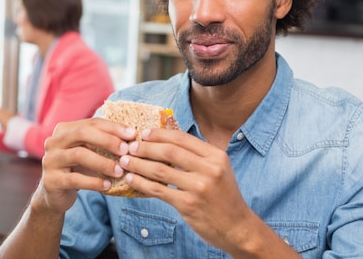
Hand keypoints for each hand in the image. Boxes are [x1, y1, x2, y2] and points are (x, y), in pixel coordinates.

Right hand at [31, 118, 136, 213]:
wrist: (54, 195)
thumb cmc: (77, 169)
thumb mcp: (87, 152)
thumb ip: (102, 143)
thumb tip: (132, 136)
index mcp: (63, 130)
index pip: (91, 122)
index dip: (113, 127)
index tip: (133, 134)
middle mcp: (53, 141)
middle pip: (82, 133)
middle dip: (107, 140)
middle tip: (126, 151)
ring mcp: (50, 160)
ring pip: (79, 155)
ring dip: (103, 163)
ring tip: (120, 171)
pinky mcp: (51, 181)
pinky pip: (75, 179)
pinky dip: (94, 182)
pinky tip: (107, 185)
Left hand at [118, 128, 261, 253]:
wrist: (237, 227)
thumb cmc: (223, 196)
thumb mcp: (218, 169)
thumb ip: (197, 156)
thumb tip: (165, 141)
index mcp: (215, 156)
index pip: (181, 138)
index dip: (159, 134)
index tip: (143, 134)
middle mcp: (209, 169)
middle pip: (169, 151)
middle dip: (145, 147)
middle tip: (130, 147)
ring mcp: (199, 187)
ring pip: (160, 171)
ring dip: (139, 165)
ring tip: (125, 162)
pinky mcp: (188, 205)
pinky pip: (159, 190)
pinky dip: (142, 184)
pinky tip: (132, 180)